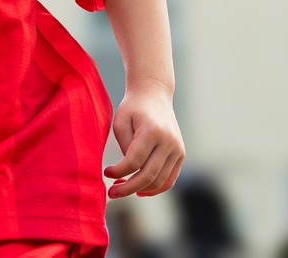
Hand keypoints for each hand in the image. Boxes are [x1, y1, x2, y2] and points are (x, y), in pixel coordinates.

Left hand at [104, 83, 183, 197]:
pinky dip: (155, 189)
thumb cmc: (132, 108)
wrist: (154, 95)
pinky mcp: (181, 154)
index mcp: (152, 130)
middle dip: (128, 188)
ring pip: (160, 181)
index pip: (134, 161)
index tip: (106, 172)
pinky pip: (169, 179)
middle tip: (111, 193)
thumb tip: (127, 173)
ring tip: (121, 187)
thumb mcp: (120, 122)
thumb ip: (124, 147)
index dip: (118, 171)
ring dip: (140, 190)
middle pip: (148, 175)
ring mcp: (178, 149)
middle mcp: (169, 141)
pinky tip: (139, 191)